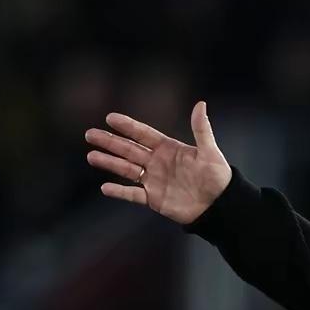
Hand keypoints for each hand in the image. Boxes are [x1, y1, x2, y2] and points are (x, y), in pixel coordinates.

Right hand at [84, 100, 232, 224]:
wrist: (219, 205)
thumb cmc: (217, 177)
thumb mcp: (209, 152)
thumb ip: (201, 129)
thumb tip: (201, 104)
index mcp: (168, 148)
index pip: (143, 134)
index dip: (128, 126)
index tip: (110, 118)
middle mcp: (157, 162)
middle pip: (129, 149)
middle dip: (110, 141)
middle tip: (90, 134)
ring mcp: (154, 180)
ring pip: (126, 169)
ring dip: (109, 163)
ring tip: (91, 156)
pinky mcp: (154, 198)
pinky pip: (133, 194)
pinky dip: (120, 192)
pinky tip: (105, 187)